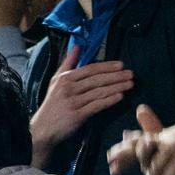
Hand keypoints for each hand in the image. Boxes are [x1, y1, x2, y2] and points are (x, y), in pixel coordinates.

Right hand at [30, 44, 132, 164]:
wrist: (43, 128)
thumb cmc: (52, 104)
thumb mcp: (56, 81)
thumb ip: (68, 63)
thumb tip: (76, 46)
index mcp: (64, 78)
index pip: (89, 69)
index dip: (106, 66)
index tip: (121, 65)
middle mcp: (68, 88)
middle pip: (96, 80)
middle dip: (116, 76)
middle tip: (131, 74)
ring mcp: (72, 102)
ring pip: (99, 92)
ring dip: (116, 87)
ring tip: (130, 84)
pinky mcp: (77, 115)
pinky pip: (96, 106)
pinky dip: (109, 101)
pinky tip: (120, 97)